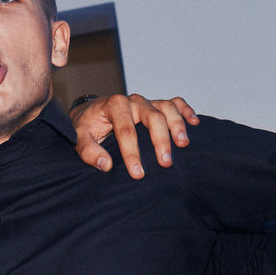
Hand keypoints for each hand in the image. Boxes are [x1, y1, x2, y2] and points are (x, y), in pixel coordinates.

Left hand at [72, 93, 198, 178]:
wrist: (89, 113)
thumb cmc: (87, 127)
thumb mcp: (80, 138)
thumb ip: (89, 151)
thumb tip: (106, 165)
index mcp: (114, 105)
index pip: (126, 130)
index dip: (132, 153)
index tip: (138, 173)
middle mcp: (133, 100)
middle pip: (152, 116)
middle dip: (160, 140)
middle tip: (165, 162)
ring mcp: (146, 102)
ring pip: (166, 108)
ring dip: (177, 125)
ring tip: (183, 144)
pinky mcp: (155, 105)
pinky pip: (175, 103)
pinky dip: (186, 111)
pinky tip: (195, 124)